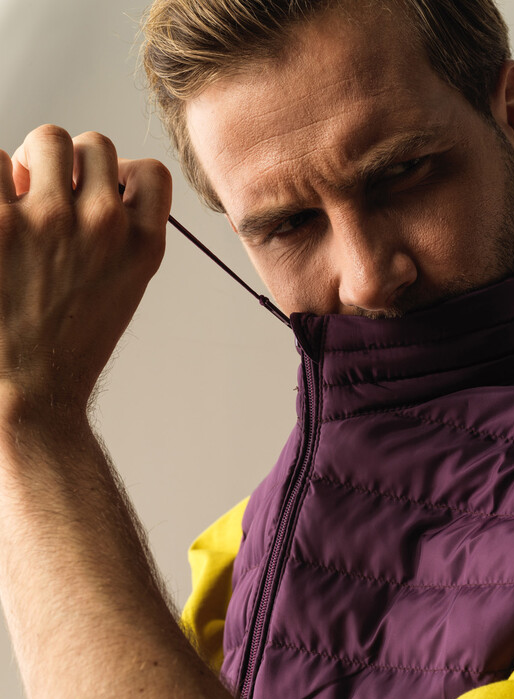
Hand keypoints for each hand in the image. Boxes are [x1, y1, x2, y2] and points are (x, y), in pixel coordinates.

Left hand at [0, 125, 170, 414]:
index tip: (95, 196)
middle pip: (91, 145)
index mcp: (141, 247)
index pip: (150, 172)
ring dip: (24, 167)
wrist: (24, 395)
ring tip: (10, 209)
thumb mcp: (121, 292)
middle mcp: (103, 226)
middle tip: (41, 200)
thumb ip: (122, 236)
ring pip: (43, 140)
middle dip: (65, 165)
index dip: (119, 174)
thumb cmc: (65, 349)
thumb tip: (88, 179)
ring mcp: (47, 220)